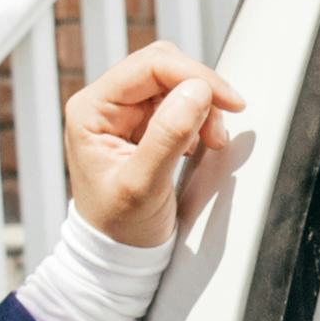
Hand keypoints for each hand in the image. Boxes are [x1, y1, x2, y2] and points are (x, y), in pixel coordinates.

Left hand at [61, 48, 245, 251]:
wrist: (116, 254)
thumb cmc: (118, 228)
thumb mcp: (143, 186)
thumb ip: (168, 136)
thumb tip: (196, 91)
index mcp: (91, 110)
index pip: (149, 67)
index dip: (194, 76)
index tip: (228, 101)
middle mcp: (104, 104)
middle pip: (163, 67)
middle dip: (200, 90)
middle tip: (219, 128)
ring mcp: (123, 113)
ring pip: (175, 82)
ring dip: (202, 106)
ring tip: (210, 141)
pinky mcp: (142, 124)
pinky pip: (177, 102)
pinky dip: (198, 117)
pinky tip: (200, 142)